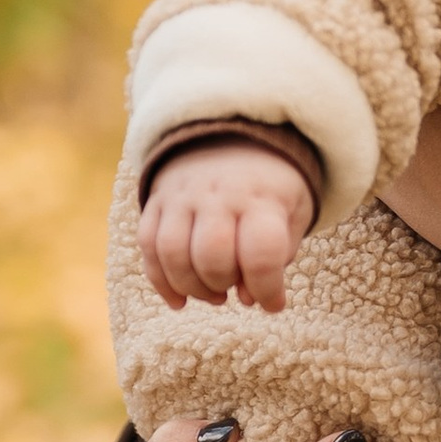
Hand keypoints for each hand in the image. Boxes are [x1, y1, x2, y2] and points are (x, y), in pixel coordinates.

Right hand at [141, 140, 315, 311]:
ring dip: (191, 287)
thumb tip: (248, 299)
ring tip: (214, 295)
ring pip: (172, 253)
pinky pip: (148, 246)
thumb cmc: (271, 189)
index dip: (267, 288)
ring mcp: (182, 196)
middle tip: (235, 289)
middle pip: (211, 255)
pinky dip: (161, 281)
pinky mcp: (157, 202)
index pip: (261, 252)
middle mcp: (218, 194)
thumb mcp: (292, 214)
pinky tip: (180, 299)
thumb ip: (277, 257)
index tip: (274, 304)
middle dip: (223, 285)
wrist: (234, 137)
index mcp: (261, 197)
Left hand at [381, 0, 440, 307]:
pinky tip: (431, 94)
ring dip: (401, 44)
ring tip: (420, 8)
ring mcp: (376, 129)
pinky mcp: (386, 180)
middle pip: (388, 11)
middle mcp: (377, 72)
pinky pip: (384, 121)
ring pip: (383, 65)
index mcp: (411, 23)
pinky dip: (405, 103)